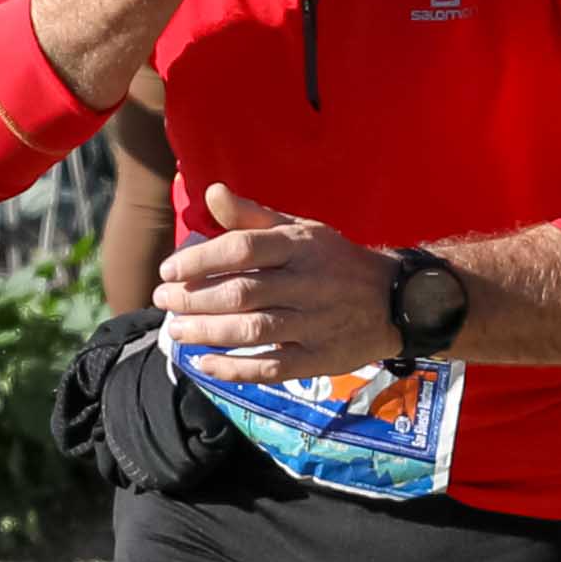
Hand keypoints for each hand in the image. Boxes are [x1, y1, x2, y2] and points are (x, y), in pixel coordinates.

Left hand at [156, 183, 399, 383]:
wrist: (397, 299)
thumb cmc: (335, 260)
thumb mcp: (301, 229)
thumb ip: (253, 217)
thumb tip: (212, 193)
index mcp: (299, 246)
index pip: (242, 249)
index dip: (200, 260)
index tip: (169, 270)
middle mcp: (307, 283)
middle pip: (241, 293)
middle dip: (194, 299)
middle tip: (163, 301)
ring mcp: (315, 323)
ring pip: (253, 331)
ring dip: (207, 333)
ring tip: (177, 331)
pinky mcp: (320, 358)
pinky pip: (272, 367)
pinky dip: (235, 368)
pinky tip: (205, 364)